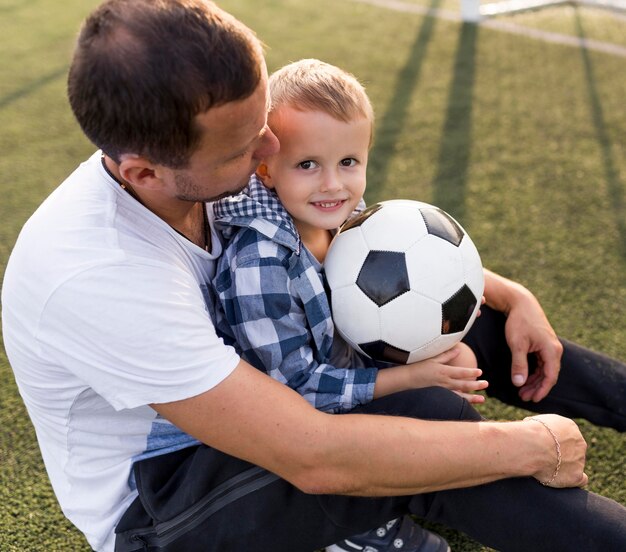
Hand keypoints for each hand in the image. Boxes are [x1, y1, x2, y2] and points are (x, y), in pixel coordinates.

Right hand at [405, 345, 488, 402]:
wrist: (408, 379)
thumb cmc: (419, 366)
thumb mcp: (433, 359)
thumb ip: (447, 355)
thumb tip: (458, 350)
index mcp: (443, 371)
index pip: (461, 372)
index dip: (471, 372)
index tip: (480, 371)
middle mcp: (445, 382)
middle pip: (463, 384)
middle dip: (476, 385)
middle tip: (486, 384)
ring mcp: (443, 390)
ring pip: (460, 395)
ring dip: (472, 398)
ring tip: (482, 399)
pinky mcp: (440, 395)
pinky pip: (453, 399)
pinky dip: (462, 402)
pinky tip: (469, 404)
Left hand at [483, 270, 562, 402]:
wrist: (521, 303)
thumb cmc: (519, 322)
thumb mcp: (517, 344)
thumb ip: (519, 364)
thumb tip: (519, 383)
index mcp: (551, 350)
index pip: (550, 376)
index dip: (542, 390)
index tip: (532, 400)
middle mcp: (554, 349)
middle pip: (548, 375)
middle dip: (536, 388)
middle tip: (523, 398)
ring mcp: (549, 347)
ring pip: (544, 370)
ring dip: (534, 381)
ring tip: (522, 391)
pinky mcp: (543, 345)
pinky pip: (541, 363)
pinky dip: (533, 372)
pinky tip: (523, 379)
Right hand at [525, 414, 587, 487]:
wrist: (532, 445)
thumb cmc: (529, 432)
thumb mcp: (535, 421)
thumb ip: (543, 428)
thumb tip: (536, 432)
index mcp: (569, 427)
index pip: (566, 435)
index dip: (555, 442)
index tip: (545, 446)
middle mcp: (579, 442)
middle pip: (573, 449)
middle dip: (561, 454)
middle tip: (545, 457)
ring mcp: (579, 460)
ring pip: (576, 464)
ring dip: (564, 466)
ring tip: (546, 468)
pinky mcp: (576, 476)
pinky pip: (581, 480)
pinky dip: (573, 480)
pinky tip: (563, 479)